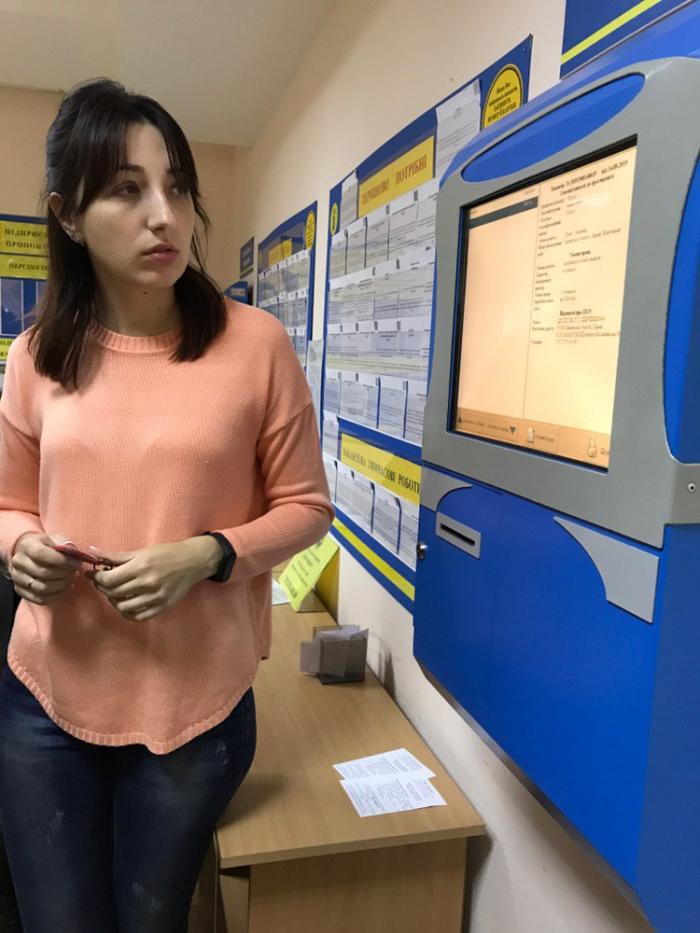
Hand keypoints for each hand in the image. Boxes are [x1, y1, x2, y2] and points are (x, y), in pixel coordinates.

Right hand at [10, 533, 80, 604]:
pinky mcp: (20, 591)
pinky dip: (56, 595)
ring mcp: (17, 578)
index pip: (42, 554)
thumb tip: (72, 552)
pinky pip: (40, 599)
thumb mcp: (57, 539)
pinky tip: (65, 587)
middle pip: (43, 573)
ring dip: (62, 585)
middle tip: (76, 571)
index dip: (61, 560)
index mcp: (27, 545)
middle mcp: (18, 561)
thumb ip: (65, 544)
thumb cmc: (48, 547)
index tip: (76, 563)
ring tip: (71, 579)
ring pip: (42, 588)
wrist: (32, 555)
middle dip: (64, 574)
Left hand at [92, 537, 222, 620]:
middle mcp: (147, 583)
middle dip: (103, 587)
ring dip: (115, 600)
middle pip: (114, 593)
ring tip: (116, 593)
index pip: (109, 579)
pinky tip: (127, 603)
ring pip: (123, 607)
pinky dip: (128, 612)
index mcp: (141, 567)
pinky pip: (137, 616)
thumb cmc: (166, 554)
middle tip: (104, 582)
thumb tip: (93, 553)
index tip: (94, 574)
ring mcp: (155, 598)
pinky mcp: (162, 607)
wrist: (192, 562)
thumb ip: (116, 556)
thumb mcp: (141, 552)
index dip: (97, 578)